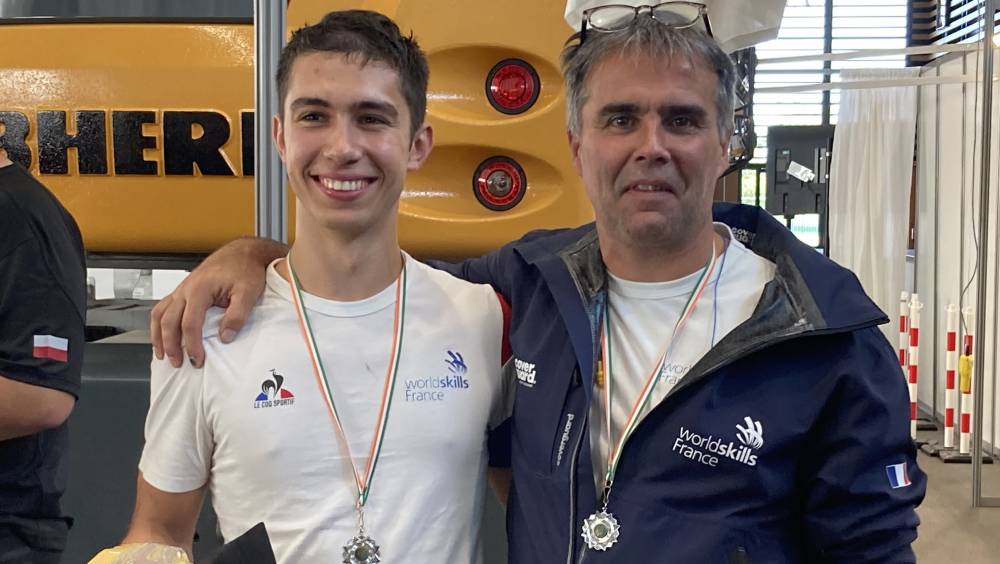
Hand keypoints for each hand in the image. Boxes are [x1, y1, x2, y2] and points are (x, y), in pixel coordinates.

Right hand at [151, 238, 286, 367]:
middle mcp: (185, 289)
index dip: (192, 345)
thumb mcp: (248, 292)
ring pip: (159, 314)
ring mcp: (182, 289)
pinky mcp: (183, 290)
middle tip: (179, 363)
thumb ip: (237, 315)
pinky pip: (163, 308)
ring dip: (159, 336)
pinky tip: (162, 336)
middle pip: (168, 321)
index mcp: (200, 289)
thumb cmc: (245, 269)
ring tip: (163, 355)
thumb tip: (225, 337)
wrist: (243, 252)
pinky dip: (159, 324)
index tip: (198, 360)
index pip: (189, 323)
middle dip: (171, 345)